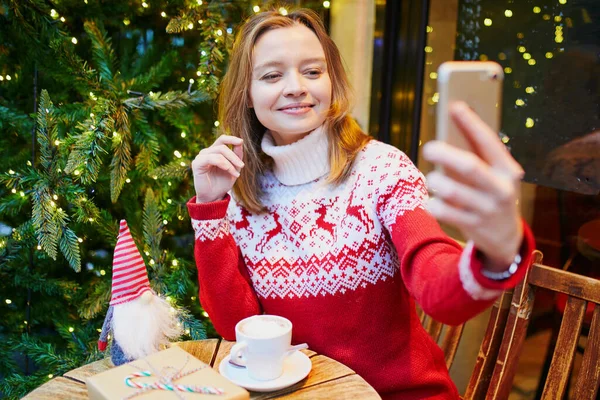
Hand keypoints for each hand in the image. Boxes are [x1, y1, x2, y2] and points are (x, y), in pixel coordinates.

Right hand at [192, 135, 243, 203]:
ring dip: (230, 162)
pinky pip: (212, 158)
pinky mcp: (197, 164)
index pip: (222, 139)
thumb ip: (237, 155)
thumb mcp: (234, 168)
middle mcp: (206, 152)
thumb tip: (240, 142)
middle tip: (242, 166)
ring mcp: (201, 157)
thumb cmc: (222, 183)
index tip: (241, 142)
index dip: (231, 138)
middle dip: (234, 156)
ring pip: (219, 151)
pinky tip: (229, 170)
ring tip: (236, 173)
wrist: (214, 197)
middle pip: (222, 146)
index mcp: (214, 151)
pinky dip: (223, 164)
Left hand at [422, 102, 524, 270]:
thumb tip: (448, 129)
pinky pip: (444, 212)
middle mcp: (501, 189)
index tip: (454, 105)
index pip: (489, 142)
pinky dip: (433, 204)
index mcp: (508, 170)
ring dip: (437, 182)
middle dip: (446, 154)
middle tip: (428, 147)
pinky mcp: (473, 226)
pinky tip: (431, 201)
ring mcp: (487, 209)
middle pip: (470, 166)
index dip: (471, 123)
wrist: (505, 237)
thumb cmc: (491, 194)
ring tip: (433, 177)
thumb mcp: (494, 175)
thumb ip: (476, 155)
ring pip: (453, 192)